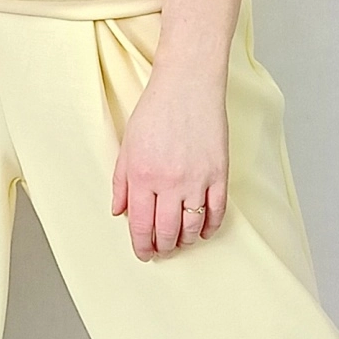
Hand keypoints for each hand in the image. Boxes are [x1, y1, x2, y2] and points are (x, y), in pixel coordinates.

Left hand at [110, 62, 229, 260]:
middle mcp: (169, 182)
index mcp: (142, 176)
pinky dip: (210, 226)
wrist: (188, 85)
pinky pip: (217, 211)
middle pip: (167, 231)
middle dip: (163, 247)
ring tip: (180, 242)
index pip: (141, 225)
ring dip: (185, 240)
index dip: (142, 245)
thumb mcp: (128, 146)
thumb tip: (118, 212)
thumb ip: (121, 182)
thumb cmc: (155, 111)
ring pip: (192, 226)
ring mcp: (197, 179)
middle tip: (162, 251)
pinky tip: (203, 230)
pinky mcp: (219, 173)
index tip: (144, 253)